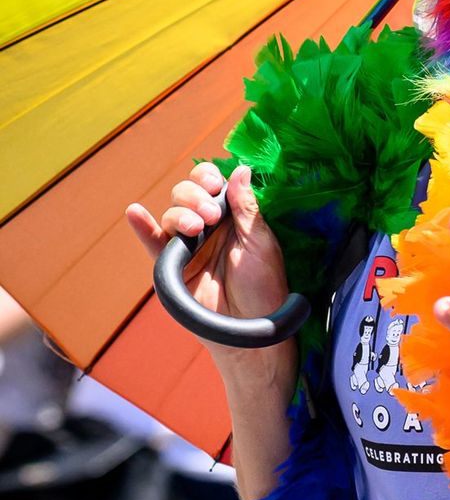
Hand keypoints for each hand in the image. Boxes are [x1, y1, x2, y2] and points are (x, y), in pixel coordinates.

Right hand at [127, 163, 295, 384]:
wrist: (251, 330)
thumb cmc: (264, 287)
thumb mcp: (261, 243)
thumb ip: (246, 207)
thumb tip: (240, 169)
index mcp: (234, 217)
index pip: (215, 184)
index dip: (210, 178)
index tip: (216, 185)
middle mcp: (210, 226)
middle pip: (189, 194)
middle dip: (196, 195)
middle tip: (211, 215)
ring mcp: (190, 245)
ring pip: (172, 214)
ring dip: (181, 213)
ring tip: (197, 228)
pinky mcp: (174, 266)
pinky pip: (154, 243)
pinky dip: (143, 228)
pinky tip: (135, 212)